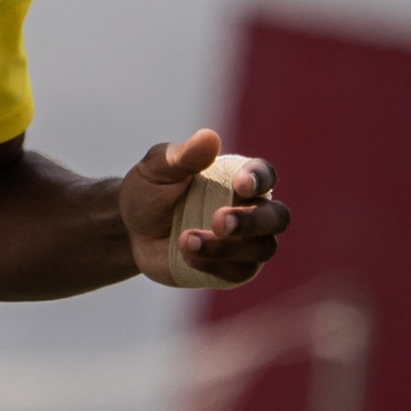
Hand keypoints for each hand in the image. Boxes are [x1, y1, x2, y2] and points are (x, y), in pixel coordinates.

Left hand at [122, 128, 288, 288]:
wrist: (132, 231)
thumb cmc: (150, 191)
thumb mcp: (158, 169)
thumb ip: (183, 156)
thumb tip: (209, 138)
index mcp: (240, 177)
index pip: (265, 175)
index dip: (259, 180)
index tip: (241, 185)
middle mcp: (252, 209)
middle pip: (277, 217)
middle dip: (252, 221)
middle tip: (218, 221)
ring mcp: (246, 242)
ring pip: (263, 248)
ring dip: (228, 248)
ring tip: (185, 239)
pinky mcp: (233, 269)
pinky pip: (240, 272)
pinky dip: (215, 265)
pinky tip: (186, 255)